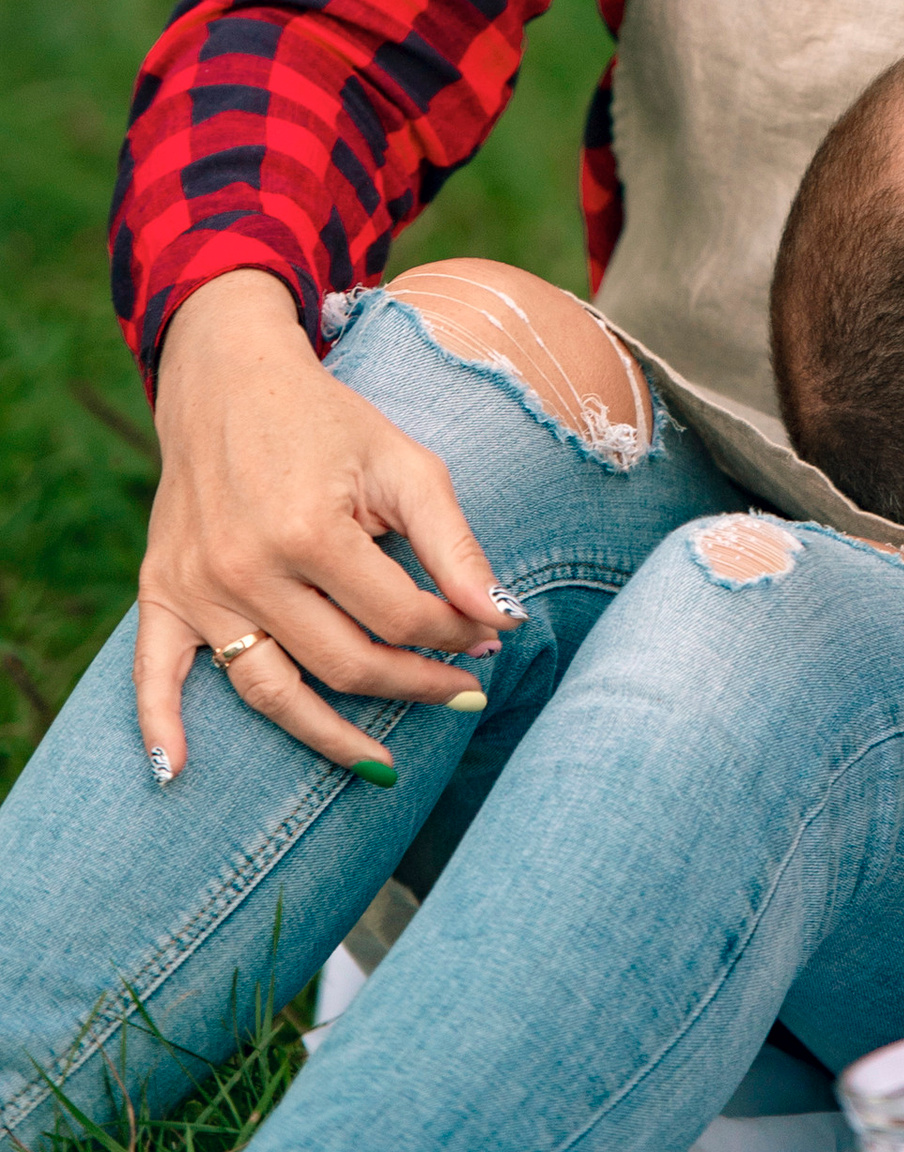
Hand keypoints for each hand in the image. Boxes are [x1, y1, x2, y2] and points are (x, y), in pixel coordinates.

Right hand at [137, 268, 517, 780]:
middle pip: (343, 664)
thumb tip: (503, 618)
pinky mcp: (161, 591)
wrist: (230, 380)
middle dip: (414, 685)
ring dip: (329, 737)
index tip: (487, 637)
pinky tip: (179, 772)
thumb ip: (454, 544)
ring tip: (384, 769)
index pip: (400, 618)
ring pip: (269, 691)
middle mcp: (247, 568)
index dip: (454, 636)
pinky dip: (160, 726)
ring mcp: (199, 587)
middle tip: (462, 693)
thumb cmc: (331, 424)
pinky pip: (152, 674)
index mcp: (312, 531)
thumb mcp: (406, 464)